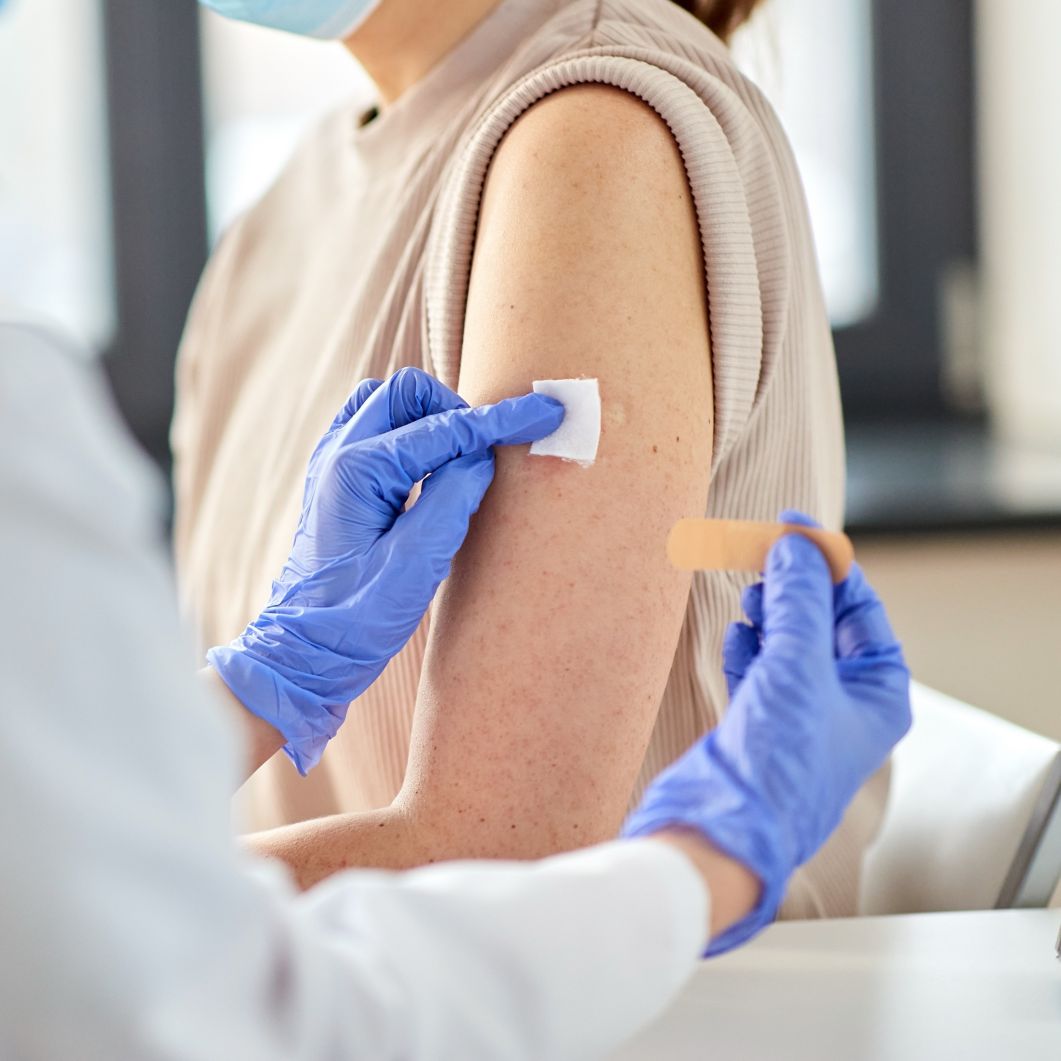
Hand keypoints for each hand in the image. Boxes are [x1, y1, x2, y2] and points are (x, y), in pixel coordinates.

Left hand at [207, 368, 563, 773]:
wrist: (307, 653)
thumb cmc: (357, 618)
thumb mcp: (417, 563)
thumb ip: (454, 497)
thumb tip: (482, 455)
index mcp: (356, 469)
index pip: (444, 427)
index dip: (501, 420)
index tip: (546, 412)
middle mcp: (337, 454)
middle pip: (408, 393)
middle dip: (457, 410)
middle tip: (487, 451)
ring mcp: (331, 464)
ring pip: (389, 404)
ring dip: (432, 418)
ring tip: (461, 459)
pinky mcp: (336, 481)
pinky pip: (375, 430)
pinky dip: (411, 434)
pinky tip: (432, 469)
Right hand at [623, 511, 910, 954]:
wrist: (726, 825)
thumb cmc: (780, 759)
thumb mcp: (798, 665)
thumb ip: (799, 599)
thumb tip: (797, 546)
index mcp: (878, 693)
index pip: (861, 609)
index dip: (829, 564)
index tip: (793, 526)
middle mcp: (845, 703)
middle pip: (823, 622)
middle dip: (794, 587)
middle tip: (761, 552)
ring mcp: (801, 714)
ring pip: (789, 643)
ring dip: (769, 614)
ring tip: (749, 595)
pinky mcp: (761, 724)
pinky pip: (760, 670)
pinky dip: (748, 647)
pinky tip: (737, 636)